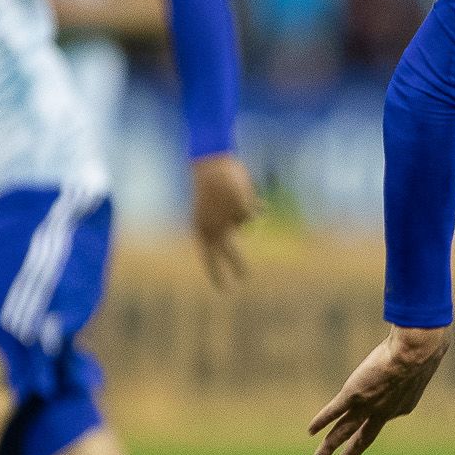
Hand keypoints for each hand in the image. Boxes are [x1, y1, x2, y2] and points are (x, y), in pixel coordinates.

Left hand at [189, 153, 257, 290]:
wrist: (210, 163)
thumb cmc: (208, 185)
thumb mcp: (211, 208)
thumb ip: (228, 221)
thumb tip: (253, 223)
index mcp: (201, 229)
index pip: (208, 257)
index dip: (216, 273)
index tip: (224, 290)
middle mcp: (214, 227)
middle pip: (229, 252)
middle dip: (237, 265)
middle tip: (244, 278)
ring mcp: (227, 219)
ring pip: (243, 224)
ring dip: (242, 210)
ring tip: (232, 195)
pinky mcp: (241, 209)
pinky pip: (252, 213)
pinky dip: (253, 204)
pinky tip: (244, 191)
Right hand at [309, 324, 451, 454]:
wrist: (416, 353)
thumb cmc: (424, 350)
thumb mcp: (423, 361)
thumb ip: (417, 363)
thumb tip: (423, 350)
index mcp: (402, 406)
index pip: (383, 416)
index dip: (376, 417)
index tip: (371, 418)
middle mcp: (384, 412)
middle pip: (362, 439)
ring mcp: (367, 406)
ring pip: (343, 432)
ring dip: (329, 447)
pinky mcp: (353, 395)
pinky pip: (333, 412)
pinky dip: (321, 421)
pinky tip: (310, 431)